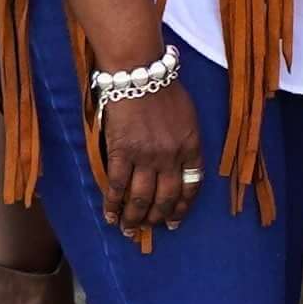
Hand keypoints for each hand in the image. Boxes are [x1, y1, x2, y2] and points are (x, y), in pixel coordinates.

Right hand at [93, 63, 206, 244]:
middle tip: (152, 230)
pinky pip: (116, 186)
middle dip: (159, 218)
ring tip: (130, 230)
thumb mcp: (189, 116)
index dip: (182, 206)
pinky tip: (110, 215)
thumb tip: (181, 163)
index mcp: (192, 146)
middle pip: (166, 197)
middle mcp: (171, 156)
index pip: (191, 186)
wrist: (141, 73)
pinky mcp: (121, 153)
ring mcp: (146, 156)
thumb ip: (186, 141)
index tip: (176, 220)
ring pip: (141, 198)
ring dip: (135, 218)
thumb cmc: (165, 89)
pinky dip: (112, 204)